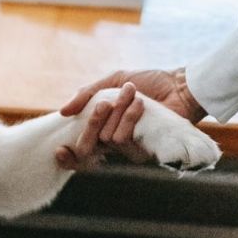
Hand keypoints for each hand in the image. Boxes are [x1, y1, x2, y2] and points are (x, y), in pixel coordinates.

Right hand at [54, 68, 207, 169]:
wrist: (178, 84)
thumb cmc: (148, 82)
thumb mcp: (112, 81)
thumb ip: (86, 94)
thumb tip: (63, 112)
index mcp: (103, 128)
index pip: (79, 151)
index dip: (67, 157)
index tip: (59, 150)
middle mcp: (113, 143)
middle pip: (87, 148)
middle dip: (91, 124)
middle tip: (102, 104)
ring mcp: (129, 149)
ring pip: (107, 139)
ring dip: (118, 113)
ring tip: (132, 94)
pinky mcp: (145, 151)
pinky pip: (124, 140)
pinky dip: (129, 118)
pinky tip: (140, 104)